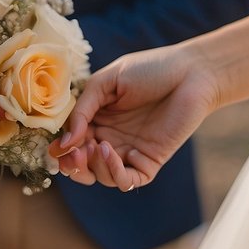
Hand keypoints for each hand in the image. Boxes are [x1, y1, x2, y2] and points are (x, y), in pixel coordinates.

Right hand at [48, 44, 220, 190]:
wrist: (192, 72)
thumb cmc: (150, 69)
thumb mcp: (106, 81)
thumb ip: (83, 109)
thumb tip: (66, 141)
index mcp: (97, 119)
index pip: (72, 142)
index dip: (61, 150)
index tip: (56, 148)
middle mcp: (110, 138)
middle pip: (83, 166)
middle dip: (73, 165)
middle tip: (71, 155)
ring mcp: (130, 151)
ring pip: (102, 175)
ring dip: (93, 167)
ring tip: (95, 147)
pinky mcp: (150, 161)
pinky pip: (128, 179)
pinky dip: (115, 173)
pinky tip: (110, 152)